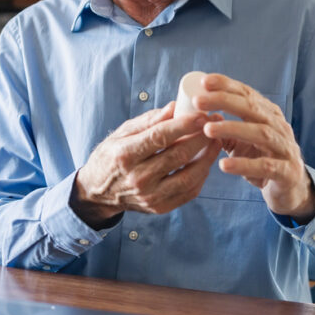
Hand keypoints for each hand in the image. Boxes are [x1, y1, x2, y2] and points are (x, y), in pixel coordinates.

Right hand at [72, 102, 221, 224]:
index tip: (202, 114)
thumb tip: (176, 107)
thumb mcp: (123, 133)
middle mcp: (138, 178)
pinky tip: (206, 160)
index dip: (184, 125)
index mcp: (125, 155)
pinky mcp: (160, 207)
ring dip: (207, 156)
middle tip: (215, 122)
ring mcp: (150, 196)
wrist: (98, 193)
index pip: (160, 137)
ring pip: (189, 176)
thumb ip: (150, 120)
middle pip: (179, 155)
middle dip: (201, 137)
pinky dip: (202, 175)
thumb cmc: (112, 156)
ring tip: (215, 140)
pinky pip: (189, 192)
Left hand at [194, 74, 314, 222]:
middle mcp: (279, 127)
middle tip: (199, 101)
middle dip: (225, 101)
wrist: (291, 189)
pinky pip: (266, 166)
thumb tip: (198, 117)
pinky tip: (224, 165)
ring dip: (233, 129)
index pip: (248, 94)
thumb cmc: (263, 160)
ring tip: (208, 129)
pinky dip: (244, 165)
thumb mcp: (242, 141)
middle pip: (252, 108)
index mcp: (269, 115)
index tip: (204, 81)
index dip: (227, 86)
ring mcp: (285, 149)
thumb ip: (225, 130)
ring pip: (260, 133)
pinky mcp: (287, 172)